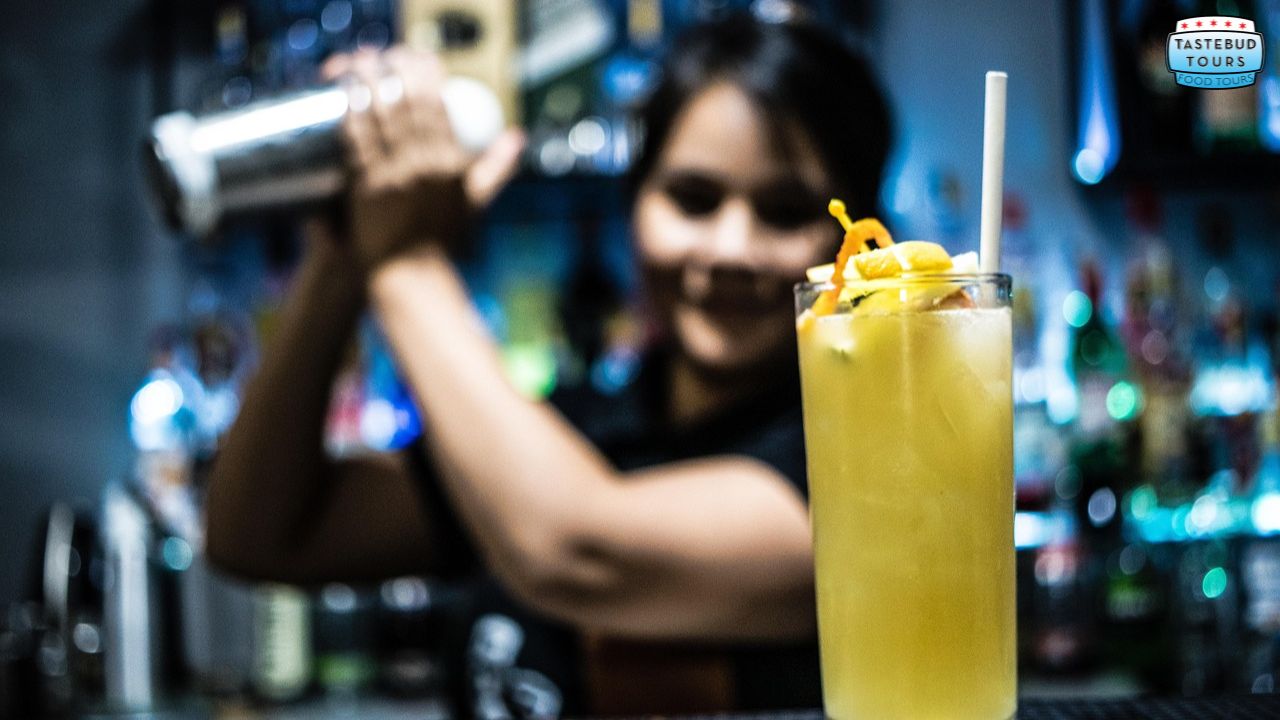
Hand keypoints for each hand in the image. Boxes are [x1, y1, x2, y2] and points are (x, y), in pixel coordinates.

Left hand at [321, 47, 524, 270]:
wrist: (410, 272)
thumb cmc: (444, 237)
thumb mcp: (476, 200)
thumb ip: (497, 165)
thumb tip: (517, 136)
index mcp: (450, 167)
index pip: (439, 109)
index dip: (429, 77)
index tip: (423, 60)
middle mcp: (424, 167)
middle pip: (409, 105)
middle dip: (400, 71)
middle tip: (391, 55)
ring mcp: (394, 176)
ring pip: (381, 117)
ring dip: (372, 83)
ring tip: (366, 64)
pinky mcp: (367, 186)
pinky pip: (359, 140)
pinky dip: (353, 113)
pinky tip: (348, 95)